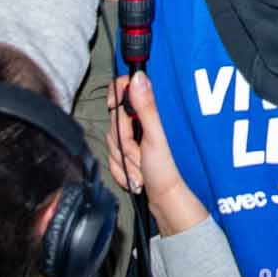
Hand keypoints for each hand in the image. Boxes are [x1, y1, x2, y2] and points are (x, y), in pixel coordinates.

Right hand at [107, 72, 206, 233]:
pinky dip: (121, 169)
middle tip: (139, 153)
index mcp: (150, 112)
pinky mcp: (128, 153)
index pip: (124, 89)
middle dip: (123, 142)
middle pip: (113, 120)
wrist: (164, 199)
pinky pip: (111, 157)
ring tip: (140, 166)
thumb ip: (146, 107)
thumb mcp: (155, 136)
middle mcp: (141, 122)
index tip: (114, 107)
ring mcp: (133, 138)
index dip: (116, 96)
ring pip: (111, 141)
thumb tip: (138, 78)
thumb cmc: (166, 169)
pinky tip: (135, 174)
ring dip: (123, 159)